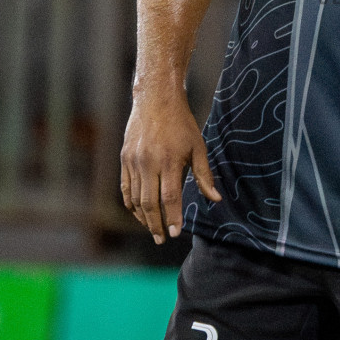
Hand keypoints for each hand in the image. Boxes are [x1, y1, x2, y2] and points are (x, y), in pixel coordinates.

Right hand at [120, 88, 219, 243]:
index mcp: (169, 161)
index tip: (176, 233)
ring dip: (144, 218)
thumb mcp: (198, 147)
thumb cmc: (181, 124)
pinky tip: (139, 213)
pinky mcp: (124, 159)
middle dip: (156, 225)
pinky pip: (126, 188)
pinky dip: (131, 204)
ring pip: (136, 199)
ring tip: (153, 229)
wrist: (155, 99)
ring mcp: (133, 162)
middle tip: (163, 239)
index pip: (170, 198)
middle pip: (150, 203)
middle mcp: (148, 163)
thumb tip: (215, 199)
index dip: (173, 218)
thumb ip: (204, 175)